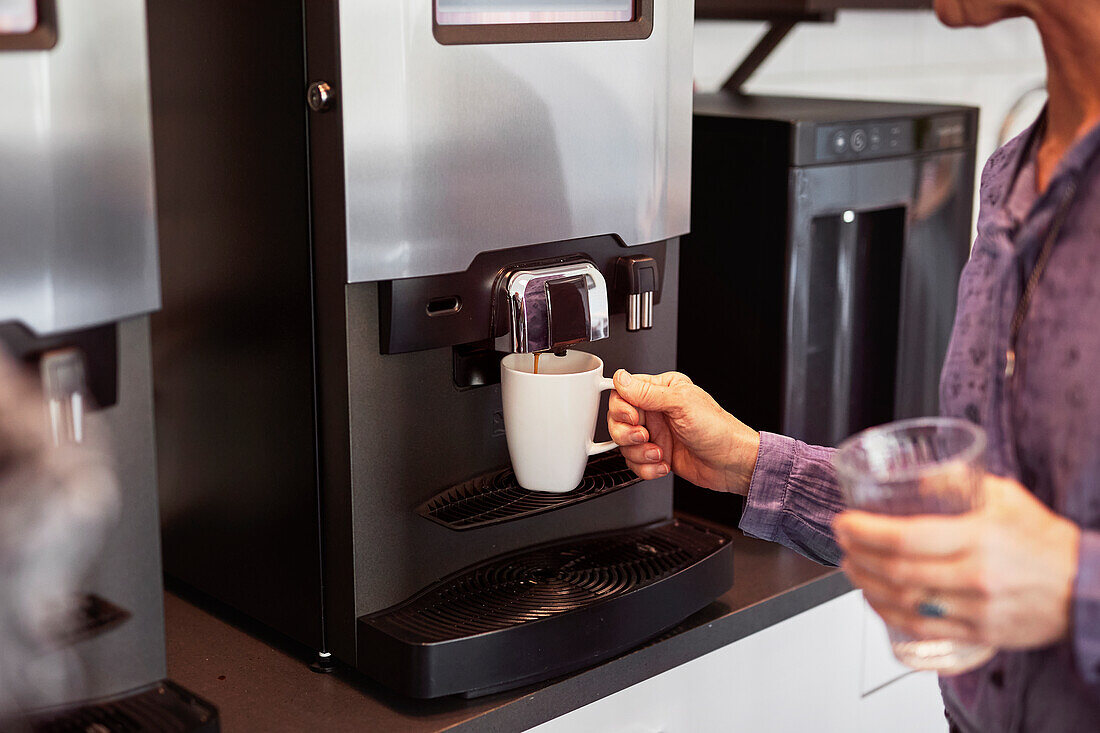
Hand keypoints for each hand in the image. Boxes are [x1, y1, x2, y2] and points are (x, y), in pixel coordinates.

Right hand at [606, 370, 759, 493]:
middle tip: (645, 436)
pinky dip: (646, 468)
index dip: (621, 407)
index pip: (623, 392)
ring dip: (639, 453)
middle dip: (627, 433)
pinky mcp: (655, 455)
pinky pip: (634, 463)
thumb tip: (621, 378)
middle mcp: (655, 411)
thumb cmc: (718, 430)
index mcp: (661, 390)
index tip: (633, 417)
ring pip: (623, 444)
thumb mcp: (681, 404)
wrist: (732, 464)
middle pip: (617, 420)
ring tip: (659, 453)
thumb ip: (648, 392)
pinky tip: (663, 464)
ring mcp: (655, 434)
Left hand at [835, 475, 1081, 649]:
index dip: (866, 532)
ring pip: (905, 602)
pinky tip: (874, 599)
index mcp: (980, 537)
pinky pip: (922, 628)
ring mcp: (977, 609)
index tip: (845, 522)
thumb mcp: (1004, 496)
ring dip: (867, 585)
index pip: (907, 537)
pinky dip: (889, 614)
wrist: (1085, 586)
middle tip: (842, 541)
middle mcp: (976, 576)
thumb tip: (912, 476)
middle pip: (899, 571)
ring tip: (850, 566)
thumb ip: (957, 482)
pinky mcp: (979, 633)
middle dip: (859, 555)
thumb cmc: (1043, 539)